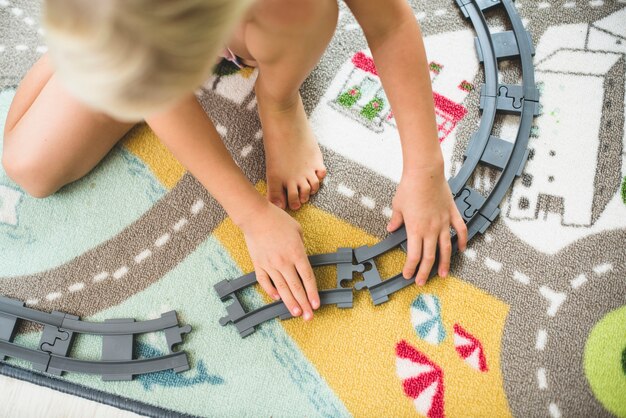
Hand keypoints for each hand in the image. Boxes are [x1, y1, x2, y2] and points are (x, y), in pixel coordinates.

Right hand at [238, 201, 319, 319]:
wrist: (255, 216)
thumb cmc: (277, 219)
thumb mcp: (297, 230)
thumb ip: (301, 245)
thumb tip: (301, 257)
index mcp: (297, 253)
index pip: (307, 278)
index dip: (313, 293)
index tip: (316, 304)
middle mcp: (284, 262)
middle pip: (296, 287)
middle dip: (304, 304)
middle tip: (309, 317)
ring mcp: (270, 265)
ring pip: (282, 288)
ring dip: (290, 302)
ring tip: (296, 313)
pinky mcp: (258, 264)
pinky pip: (265, 282)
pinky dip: (271, 291)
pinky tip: (277, 299)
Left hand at [387, 165, 467, 284]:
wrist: (425, 173)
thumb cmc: (410, 187)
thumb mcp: (397, 205)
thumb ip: (396, 220)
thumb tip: (391, 228)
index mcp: (415, 230)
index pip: (413, 256)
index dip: (411, 268)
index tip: (408, 275)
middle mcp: (431, 229)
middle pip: (429, 257)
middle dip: (425, 272)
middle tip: (422, 281)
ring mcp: (443, 222)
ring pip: (446, 248)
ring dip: (445, 263)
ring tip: (443, 274)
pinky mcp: (452, 214)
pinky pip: (460, 230)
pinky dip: (462, 241)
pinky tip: (462, 249)